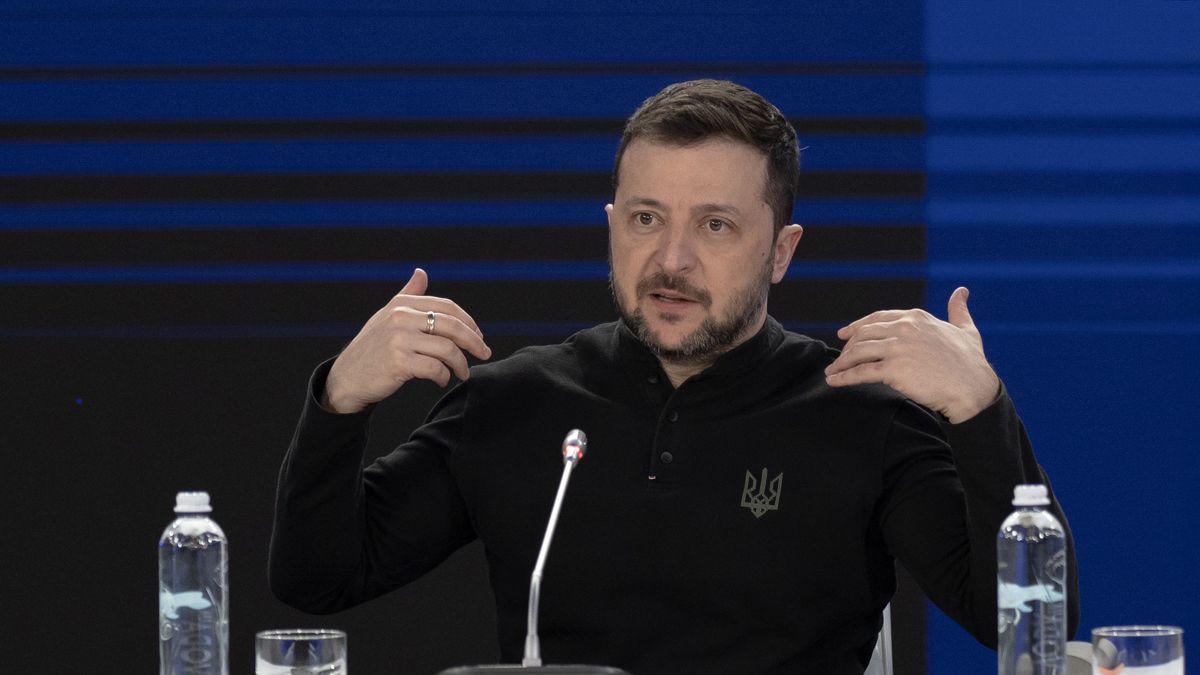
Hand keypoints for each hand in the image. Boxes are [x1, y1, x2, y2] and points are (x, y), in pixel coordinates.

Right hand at [321, 268, 491, 413]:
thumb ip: (408, 294)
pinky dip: (444, 376)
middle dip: (474, 341)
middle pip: (452, 325)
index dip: (469, 322)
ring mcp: (399, 339)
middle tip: (485, 354)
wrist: (346, 378)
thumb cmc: (371, 348)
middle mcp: (400, 317)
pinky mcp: (399, 362)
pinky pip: (435, 368)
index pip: (447, 307)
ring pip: (447, 349)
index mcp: (401, 304)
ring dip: (461, 364)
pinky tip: (442, 380)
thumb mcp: (387, 316)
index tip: (479, 336)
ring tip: (462, 373)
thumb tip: (421, 272)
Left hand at [824, 287, 999, 422]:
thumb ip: (958, 310)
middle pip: (863, 334)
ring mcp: (898, 348)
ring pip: (858, 352)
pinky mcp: (894, 370)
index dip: (857, 326)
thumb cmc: (972, 363)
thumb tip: (961, 291)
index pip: (877, 318)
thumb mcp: (966, 330)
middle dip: (848, 347)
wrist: (974, 389)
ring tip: (832, 372)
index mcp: (916, 317)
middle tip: (839, 359)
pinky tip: (834, 382)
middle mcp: (904, 328)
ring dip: (841, 363)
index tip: (844, 333)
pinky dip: (843, 377)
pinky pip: (860, 372)